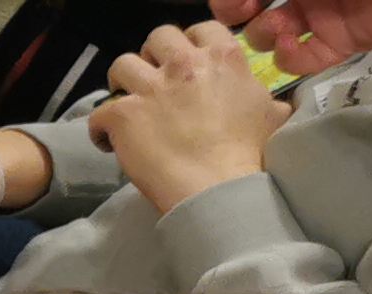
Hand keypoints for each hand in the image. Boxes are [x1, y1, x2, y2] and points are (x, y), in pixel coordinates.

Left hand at [89, 22, 289, 212]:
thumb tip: (270, 103)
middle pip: (158, 37)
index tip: (184, 62)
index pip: (201, 28)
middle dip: (152, 55)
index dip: (189, 43)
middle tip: (154, 81)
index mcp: (222, 58)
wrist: (218, 187)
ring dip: (121, 83)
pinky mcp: (123, 115)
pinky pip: (98, 112)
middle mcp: (185, 65)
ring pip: (121, 64)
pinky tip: (108, 141)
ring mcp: (151, 88)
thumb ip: (264, 98)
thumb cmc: (251, 154)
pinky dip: (100, 128)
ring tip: (126, 104)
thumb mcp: (274, 114)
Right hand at [214, 0, 371, 74]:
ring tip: (280, 31)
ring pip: (274, 35)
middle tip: (243, 17)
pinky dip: (291, 60)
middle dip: (239, 15)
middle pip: (253, 10)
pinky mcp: (345, 41)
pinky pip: (305, 60)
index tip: (231, 5)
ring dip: (266, 36)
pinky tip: (295, 50)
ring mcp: (323, 15)